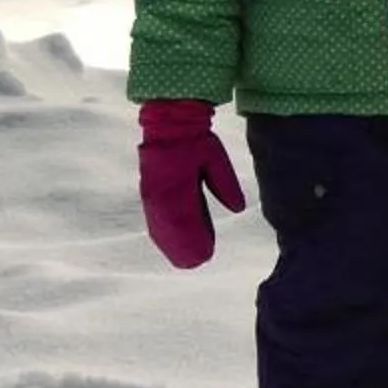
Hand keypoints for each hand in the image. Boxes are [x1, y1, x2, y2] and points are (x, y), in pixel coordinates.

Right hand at [137, 98, 247, 267]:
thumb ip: (225, 183)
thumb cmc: (196, 141)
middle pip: (170, 229)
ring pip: (160, 227)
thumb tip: (238, 209)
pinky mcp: (149, 194)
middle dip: (183, 248)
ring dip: (172, 246)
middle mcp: (160, 193)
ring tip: (187, 261)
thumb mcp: (214, 157)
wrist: (169, 124)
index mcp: (177, 183)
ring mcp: (152, 194)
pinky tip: (172, 247)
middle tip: (198, 263)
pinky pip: (154, 220)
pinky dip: (163, 236)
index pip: (185, 218)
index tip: (207, 253)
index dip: (195, 239)